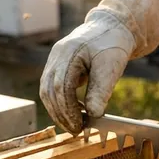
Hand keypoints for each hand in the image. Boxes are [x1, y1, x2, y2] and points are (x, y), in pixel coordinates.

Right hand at [40, 11, 134, 134]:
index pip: (60, 87)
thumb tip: (94, 115)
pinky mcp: (57, 66)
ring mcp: (54, 60)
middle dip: (60, 114)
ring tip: (74, 125)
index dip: (68, 109)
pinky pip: (51, 88)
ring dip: (58, 111)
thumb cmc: (113, 44)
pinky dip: (60, 103)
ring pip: (46, 91)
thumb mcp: (111, 67)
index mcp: (68, 52)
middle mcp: (56, 55)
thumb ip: (101, 90)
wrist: (111, 27)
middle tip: (75, 131)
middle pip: (48, 91)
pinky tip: (74, 112)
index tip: (79, 125)